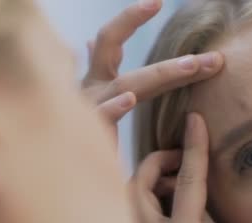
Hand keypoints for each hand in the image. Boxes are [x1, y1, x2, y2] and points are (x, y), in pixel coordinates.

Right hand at [82, 0, 223, 144]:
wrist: (58, 176)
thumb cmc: (78, 137)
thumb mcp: (91, 102)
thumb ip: (94, 73)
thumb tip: (84, 44)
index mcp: (94, 79)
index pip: (110, 39)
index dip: (130, 18)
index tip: (157, 2)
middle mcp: (88, 87)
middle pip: (110, 45)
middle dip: (140, 28)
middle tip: (184, 24)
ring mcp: (86, 109)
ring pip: (124, 83)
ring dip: (161, 73)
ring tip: (193, 65)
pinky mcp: (86, 135)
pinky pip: (100, 118)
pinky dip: (113, 107)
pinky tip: (129, 100)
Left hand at [130, 113, 251, 222]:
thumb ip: (210, 220)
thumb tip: (194, 192)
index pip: (187, 183)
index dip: (193, 147)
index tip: (195, 120)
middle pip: (137, 187)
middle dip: (157, 163)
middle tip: (182, 159)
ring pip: (130, 205)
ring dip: (150, 185)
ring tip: (180, 184)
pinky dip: (149, 206)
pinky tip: (171, 209)